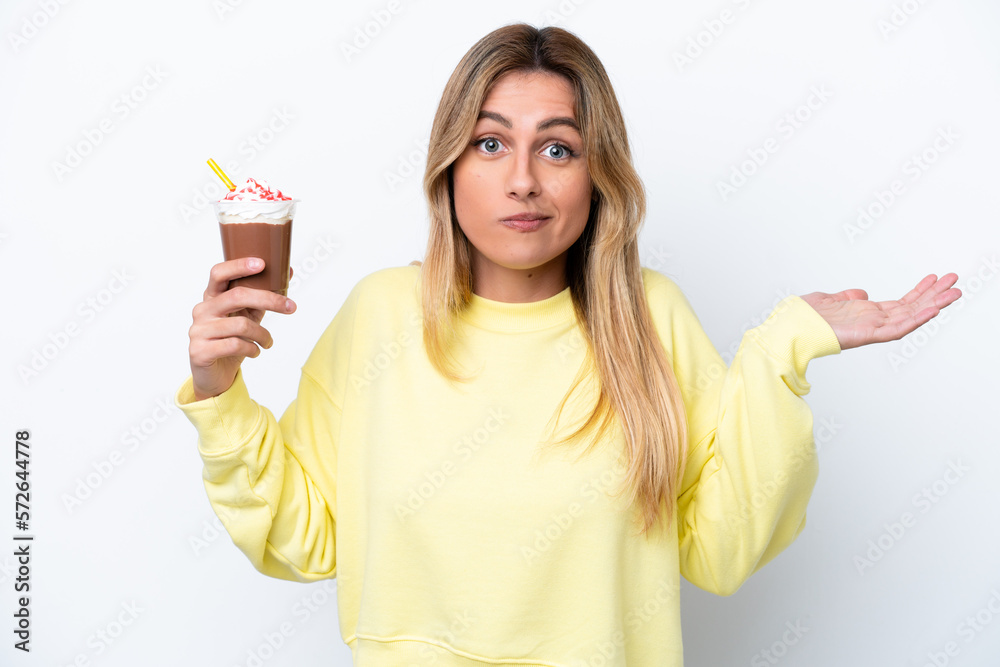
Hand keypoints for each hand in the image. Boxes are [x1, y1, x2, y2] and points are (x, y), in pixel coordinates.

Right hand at [188, 258, 295, 400]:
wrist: (215, 375)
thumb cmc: (232, 340)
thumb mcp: (248, 316)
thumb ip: (263, 296)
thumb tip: (288, 271)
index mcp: (212, 297)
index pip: (219, 273)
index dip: (239, 266)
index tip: (262, 264)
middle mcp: (202, 310)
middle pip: (236, 296)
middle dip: (268, 300)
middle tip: (291, 307)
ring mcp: (198, 330)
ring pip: (240, 324)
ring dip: (262, 334)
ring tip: (268, 341)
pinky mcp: (200, 351)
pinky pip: (234, 345)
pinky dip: (253, 349)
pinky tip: (255, 352)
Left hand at [799, 273, 961, 350]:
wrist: (790, 327)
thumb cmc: (803, 317)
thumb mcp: (829, 299)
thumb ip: (847, 296)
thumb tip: (861, 293)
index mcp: (866, 313)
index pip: (900, 302)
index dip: (919, 292)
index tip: (935, 279)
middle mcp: (872, 321)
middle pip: (911, 307)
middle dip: (934, 295)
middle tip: (956, 282)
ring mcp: (872, 329)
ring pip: (910, 317)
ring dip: (933, 304)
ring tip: (954, 292)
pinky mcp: (867, 335)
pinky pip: (897, 329)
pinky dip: (916, 319)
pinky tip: (932, 309)